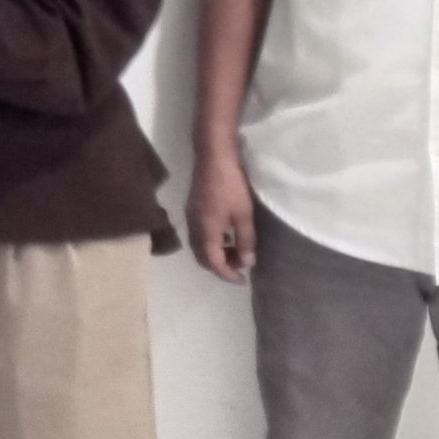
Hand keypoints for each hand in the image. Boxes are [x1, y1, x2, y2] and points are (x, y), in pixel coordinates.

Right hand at [187, 144, 258, 282]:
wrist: (213, 157)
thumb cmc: (231, 187)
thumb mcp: (244, 215)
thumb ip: (245, 241)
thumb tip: (247, 263)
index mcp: (206, 233)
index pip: (214, 263)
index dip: (228, 274)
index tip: (243, 280)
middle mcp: (194, 228)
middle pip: (202, 257)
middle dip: (220, 266)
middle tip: (239, 267)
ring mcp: (190, 217)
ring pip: (199, 246)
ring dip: (215, 254)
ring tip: (235, 251)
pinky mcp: (192, 208)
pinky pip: (198, 235)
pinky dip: (211, 242)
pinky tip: (225, 234)